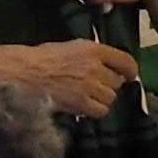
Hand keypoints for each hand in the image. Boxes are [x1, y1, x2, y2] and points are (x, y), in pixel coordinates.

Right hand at [7, 38, 137, 118]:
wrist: (26, 73)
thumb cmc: (44, 57)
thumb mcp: (71, 47)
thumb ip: (92, 56)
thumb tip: (110, 67)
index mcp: (93, 49)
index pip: (126, 61)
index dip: (130, 70)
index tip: (129, 75)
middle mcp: (96, 67)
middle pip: (117, 82)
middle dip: (109, 84)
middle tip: (96, 84)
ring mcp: (90, 86)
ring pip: (111, 97)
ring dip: (102, 98)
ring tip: (88, 95)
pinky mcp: (83, 103)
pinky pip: (101, 110)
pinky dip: (96, 109)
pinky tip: (84, 105)